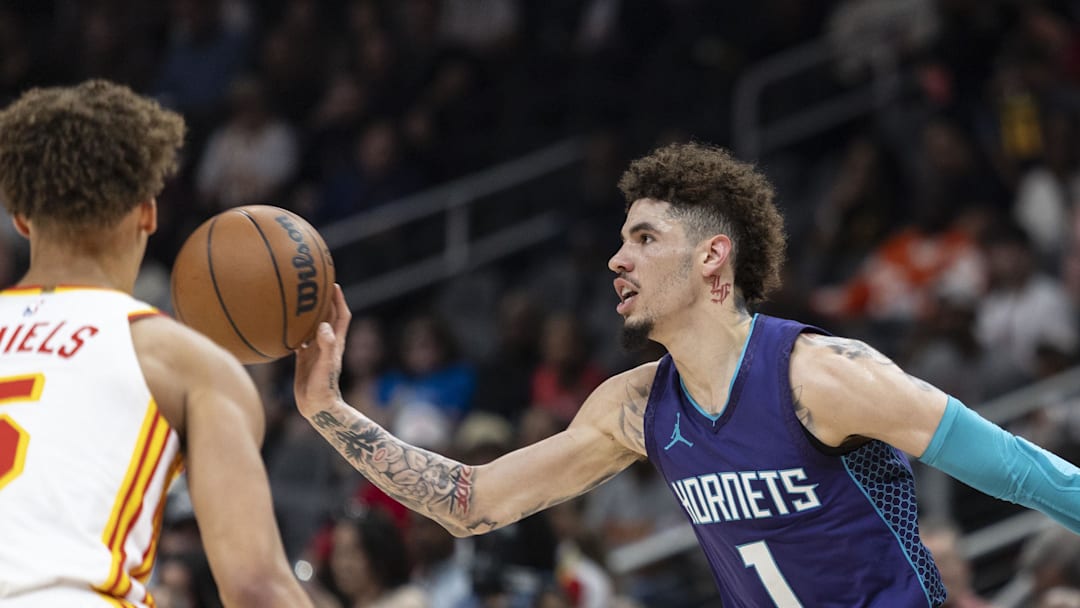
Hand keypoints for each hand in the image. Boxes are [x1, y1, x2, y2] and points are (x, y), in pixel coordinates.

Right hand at [294, 283, 350, 417]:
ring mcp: (315, 351)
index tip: (333, 284)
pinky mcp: (304, 359)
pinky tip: (284, 324)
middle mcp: (326, 344)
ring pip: (312, 327)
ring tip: (297, 300)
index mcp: (335, 343)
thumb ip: (326, 347)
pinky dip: (294, 330)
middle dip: (323, 301)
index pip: (341, 316)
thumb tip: (323, 326)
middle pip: (327, 317)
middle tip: (313, 286)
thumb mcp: (325, 367)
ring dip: (308, 314)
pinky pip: (300, 340)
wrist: (317, 408)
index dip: (339, 300)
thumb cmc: (324, 389)